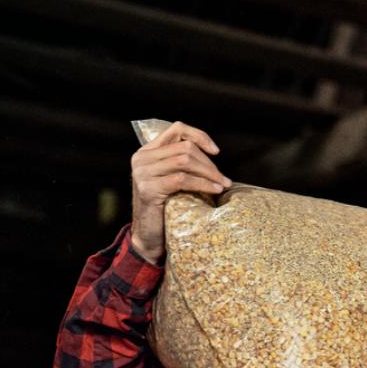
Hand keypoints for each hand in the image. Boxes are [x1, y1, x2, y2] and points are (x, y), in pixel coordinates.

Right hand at [130, 121, 230, 261]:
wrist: (149, 237)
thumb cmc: (166, 210)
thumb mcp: (171, 181)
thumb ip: (181, 165)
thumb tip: (212, 155)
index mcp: (147, 152)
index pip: (176, 129)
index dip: (199, 136)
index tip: (216, 151)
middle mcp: (142, 158)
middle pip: (184, 148)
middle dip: (209, 163)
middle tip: (224, 179)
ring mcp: (143, 173)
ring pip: (184, 161)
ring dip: (209, 173)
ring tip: (223, 185)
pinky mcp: (148, 189)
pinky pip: (182, 180)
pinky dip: (202, 184)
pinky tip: (215, 190)